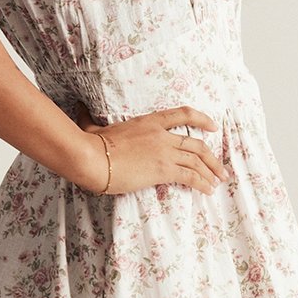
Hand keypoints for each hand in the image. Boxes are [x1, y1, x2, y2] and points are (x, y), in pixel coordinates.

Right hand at [70, 97, 227, 196]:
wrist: (92, 157)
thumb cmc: (90, 144)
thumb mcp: (92, 126)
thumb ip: (89, 118)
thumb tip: (78, 107)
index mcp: (150, 121)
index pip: (183, 114)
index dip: (202, 119)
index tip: (213, 127)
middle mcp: (162, 135)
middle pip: (197, 144)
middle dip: (212, 158)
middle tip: (219, 169)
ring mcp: (164, 152)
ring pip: (198, 161)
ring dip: (211, 173)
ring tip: (217, 182)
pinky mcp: (163, 170)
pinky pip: (190, 176)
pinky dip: (202, 183)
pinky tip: (207, 190)